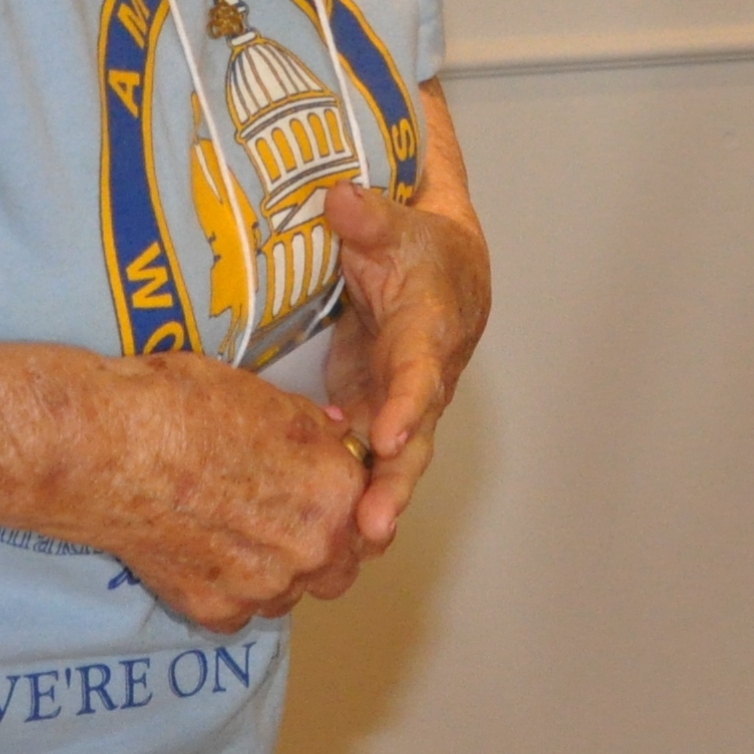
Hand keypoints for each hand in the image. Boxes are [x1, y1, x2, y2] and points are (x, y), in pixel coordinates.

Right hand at [78, 352, 369, 632]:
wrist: (107, 448)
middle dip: (320, 549)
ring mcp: (263, 586)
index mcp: (336, 491)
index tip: (322, 499)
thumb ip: (312, 430)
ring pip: (289, 595)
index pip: (369, 514)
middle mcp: (311, 548)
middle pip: (339, 567)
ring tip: (232, 536)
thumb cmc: (182, 407)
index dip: (345, 505)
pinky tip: (198, 555)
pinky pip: (237, 612)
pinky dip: (224, 591)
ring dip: (274, 574)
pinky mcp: (215, 610)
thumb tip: (334, 435)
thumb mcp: (266, 397)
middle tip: (280, 521)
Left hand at [322, 90, 490, 550]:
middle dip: (392, 488)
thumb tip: (342, 199)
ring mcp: (396, 408)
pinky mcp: (369, 418)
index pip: (422, 373)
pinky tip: (311, 525)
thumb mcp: (395, 224)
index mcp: (430, 334)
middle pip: (412, 444)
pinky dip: (342, 496)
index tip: (390, 434)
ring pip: (387, 469)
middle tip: (371, 530)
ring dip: (369, 509)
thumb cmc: (418, 247)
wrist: (443, 272)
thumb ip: (370, 218)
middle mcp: (420, 383)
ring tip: (345, 554)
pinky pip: (359, 466)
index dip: (408, 405)